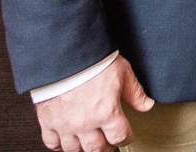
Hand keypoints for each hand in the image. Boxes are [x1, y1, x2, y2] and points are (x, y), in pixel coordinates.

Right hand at [35, 56, 152, 151]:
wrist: (64, 53)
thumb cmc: (92, 60)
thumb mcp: (123, 72)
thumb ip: (135, 92)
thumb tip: (147, 105)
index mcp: (107, 112)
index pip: (120, 137)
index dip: (126, 137)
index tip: (126, 135)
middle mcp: (86, 123)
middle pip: (97, 149)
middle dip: (105, 147)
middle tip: (107, 142)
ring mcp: (65, 125)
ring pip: (75, 150)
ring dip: (84, 149)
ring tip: (88, 143)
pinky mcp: (48, 121)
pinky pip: (52, 143)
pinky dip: (59, 146)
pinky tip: (65, 142)